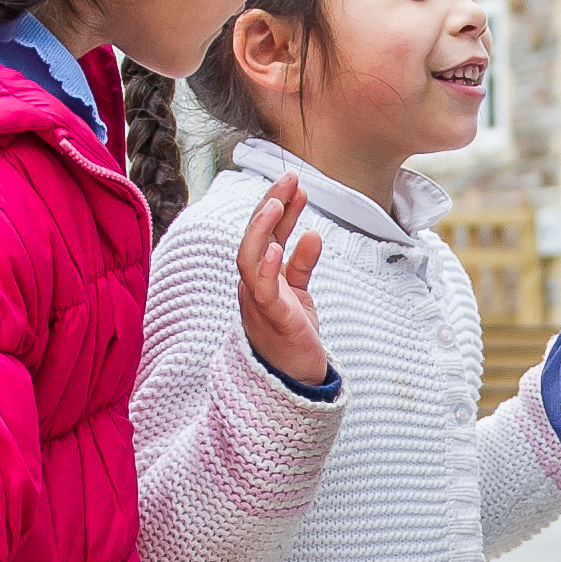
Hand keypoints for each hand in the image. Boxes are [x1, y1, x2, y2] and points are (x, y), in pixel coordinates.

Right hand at [238, 175, 328, 382]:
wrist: (294, 381)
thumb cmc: (292, 337)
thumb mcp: (299, 294)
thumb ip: (301, 264)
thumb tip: (312, 234)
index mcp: (260, 277)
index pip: (264, 234)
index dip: (277, 207)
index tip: (294, 183)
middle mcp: (253, 285)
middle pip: (253, 237)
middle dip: (269, 206)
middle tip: (290, 179)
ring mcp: (258, 302)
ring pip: (248, 258)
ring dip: (262, 229)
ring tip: (280, 203)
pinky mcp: (272, 320)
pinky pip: (263, 291)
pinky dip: (267, 268)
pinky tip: (276, 247)